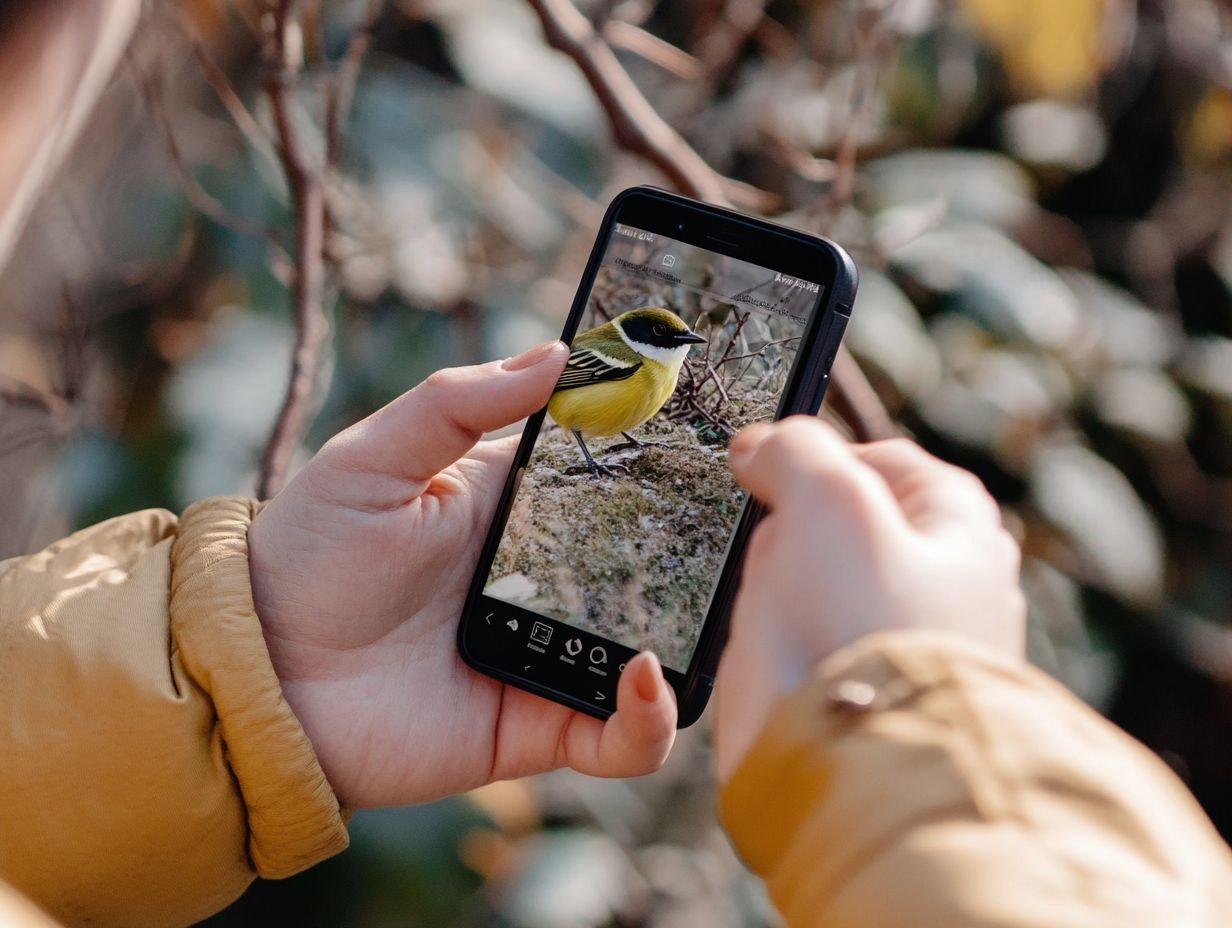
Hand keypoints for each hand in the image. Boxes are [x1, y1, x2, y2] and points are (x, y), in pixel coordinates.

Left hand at [247, 342, 676, 807]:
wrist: (257, 679)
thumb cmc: (308, 559)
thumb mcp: (372, 459)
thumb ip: (456, 403)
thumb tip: (557, 353)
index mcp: (515, 512)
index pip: (611, 478)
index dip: (661, 459)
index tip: (711, 433)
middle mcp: (546, 582)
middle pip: (651, 563)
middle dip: (701, 550)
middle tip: (744, 526)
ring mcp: (552, 656)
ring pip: (656, 649)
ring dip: (693, 634)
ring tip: (712, 605)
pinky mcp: (543, 727)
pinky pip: (624, 738)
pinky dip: (652, 718)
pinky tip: (642, 675)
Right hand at [714, 417, 1024, 781]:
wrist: (855, 763)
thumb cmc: (862, 627)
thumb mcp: (829, 498)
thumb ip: (794, 451)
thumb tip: (758, 447)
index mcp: (958, 528)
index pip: (883, 458)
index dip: (820, 455)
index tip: (768, 463)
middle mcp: (943, 584)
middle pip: (847, 521)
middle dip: (795, 525)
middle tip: (772, 542)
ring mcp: (902, 639)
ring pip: (817, 579)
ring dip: (780, 582)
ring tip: (773, 608)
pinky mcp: (861, 688)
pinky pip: (804, 636)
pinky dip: (778, 635)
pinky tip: (769, 650)